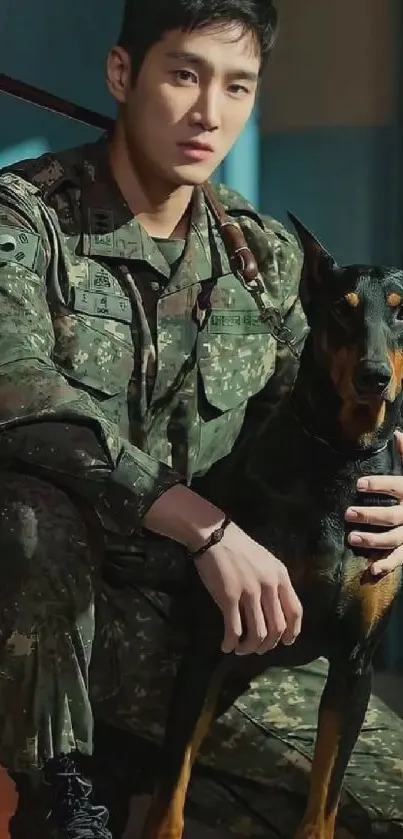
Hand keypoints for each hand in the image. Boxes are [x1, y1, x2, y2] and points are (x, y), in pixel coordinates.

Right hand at [195, 521, 302, 654]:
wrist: (214, 535)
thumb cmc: (239, 548)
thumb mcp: (266, 561)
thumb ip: (274, 583)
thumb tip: (277, 611)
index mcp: (281, 576)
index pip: (295, 611)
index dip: (292, 632)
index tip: (285, 642)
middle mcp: (268, 585)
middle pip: (277, 628)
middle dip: (268, 644)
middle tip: (258, 648)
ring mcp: (249, 592)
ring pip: (258, 633)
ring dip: (250, 648)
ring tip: (241, 649)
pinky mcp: (228, 597)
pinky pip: (234, 629)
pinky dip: (231, 643)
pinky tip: (226, 646)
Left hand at [345, 430, 402, 574]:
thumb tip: (397, 433)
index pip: (395, 486)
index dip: (378, 484)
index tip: (358, 483)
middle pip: (391, 516)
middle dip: (369, 515)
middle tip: (348, 513)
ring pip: (393, 539)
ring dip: (373, 541)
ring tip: (352, 538)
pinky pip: (400, 558)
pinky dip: (387, 565)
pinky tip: (372, 570)